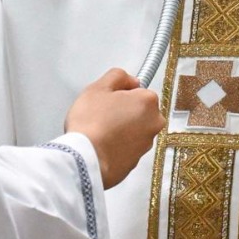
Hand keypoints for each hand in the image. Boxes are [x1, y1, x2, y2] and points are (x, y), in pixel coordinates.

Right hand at [64, 68, 164, 188]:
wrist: (85, 160)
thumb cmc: (91, 125)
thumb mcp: (98, 87)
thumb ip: (117, 76)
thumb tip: (128, 80)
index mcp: (148, 102)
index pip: (139, 90)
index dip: (121, 93)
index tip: (109, 98)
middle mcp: (153, 124)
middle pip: (139, 110)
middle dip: (123, 111)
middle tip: (102, 114)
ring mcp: (145, 145)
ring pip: (134, 130)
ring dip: (121, 128)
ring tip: (99, 130)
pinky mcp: (135, 162)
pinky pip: (127, 147)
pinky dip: (117, 145)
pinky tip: (101, 144)